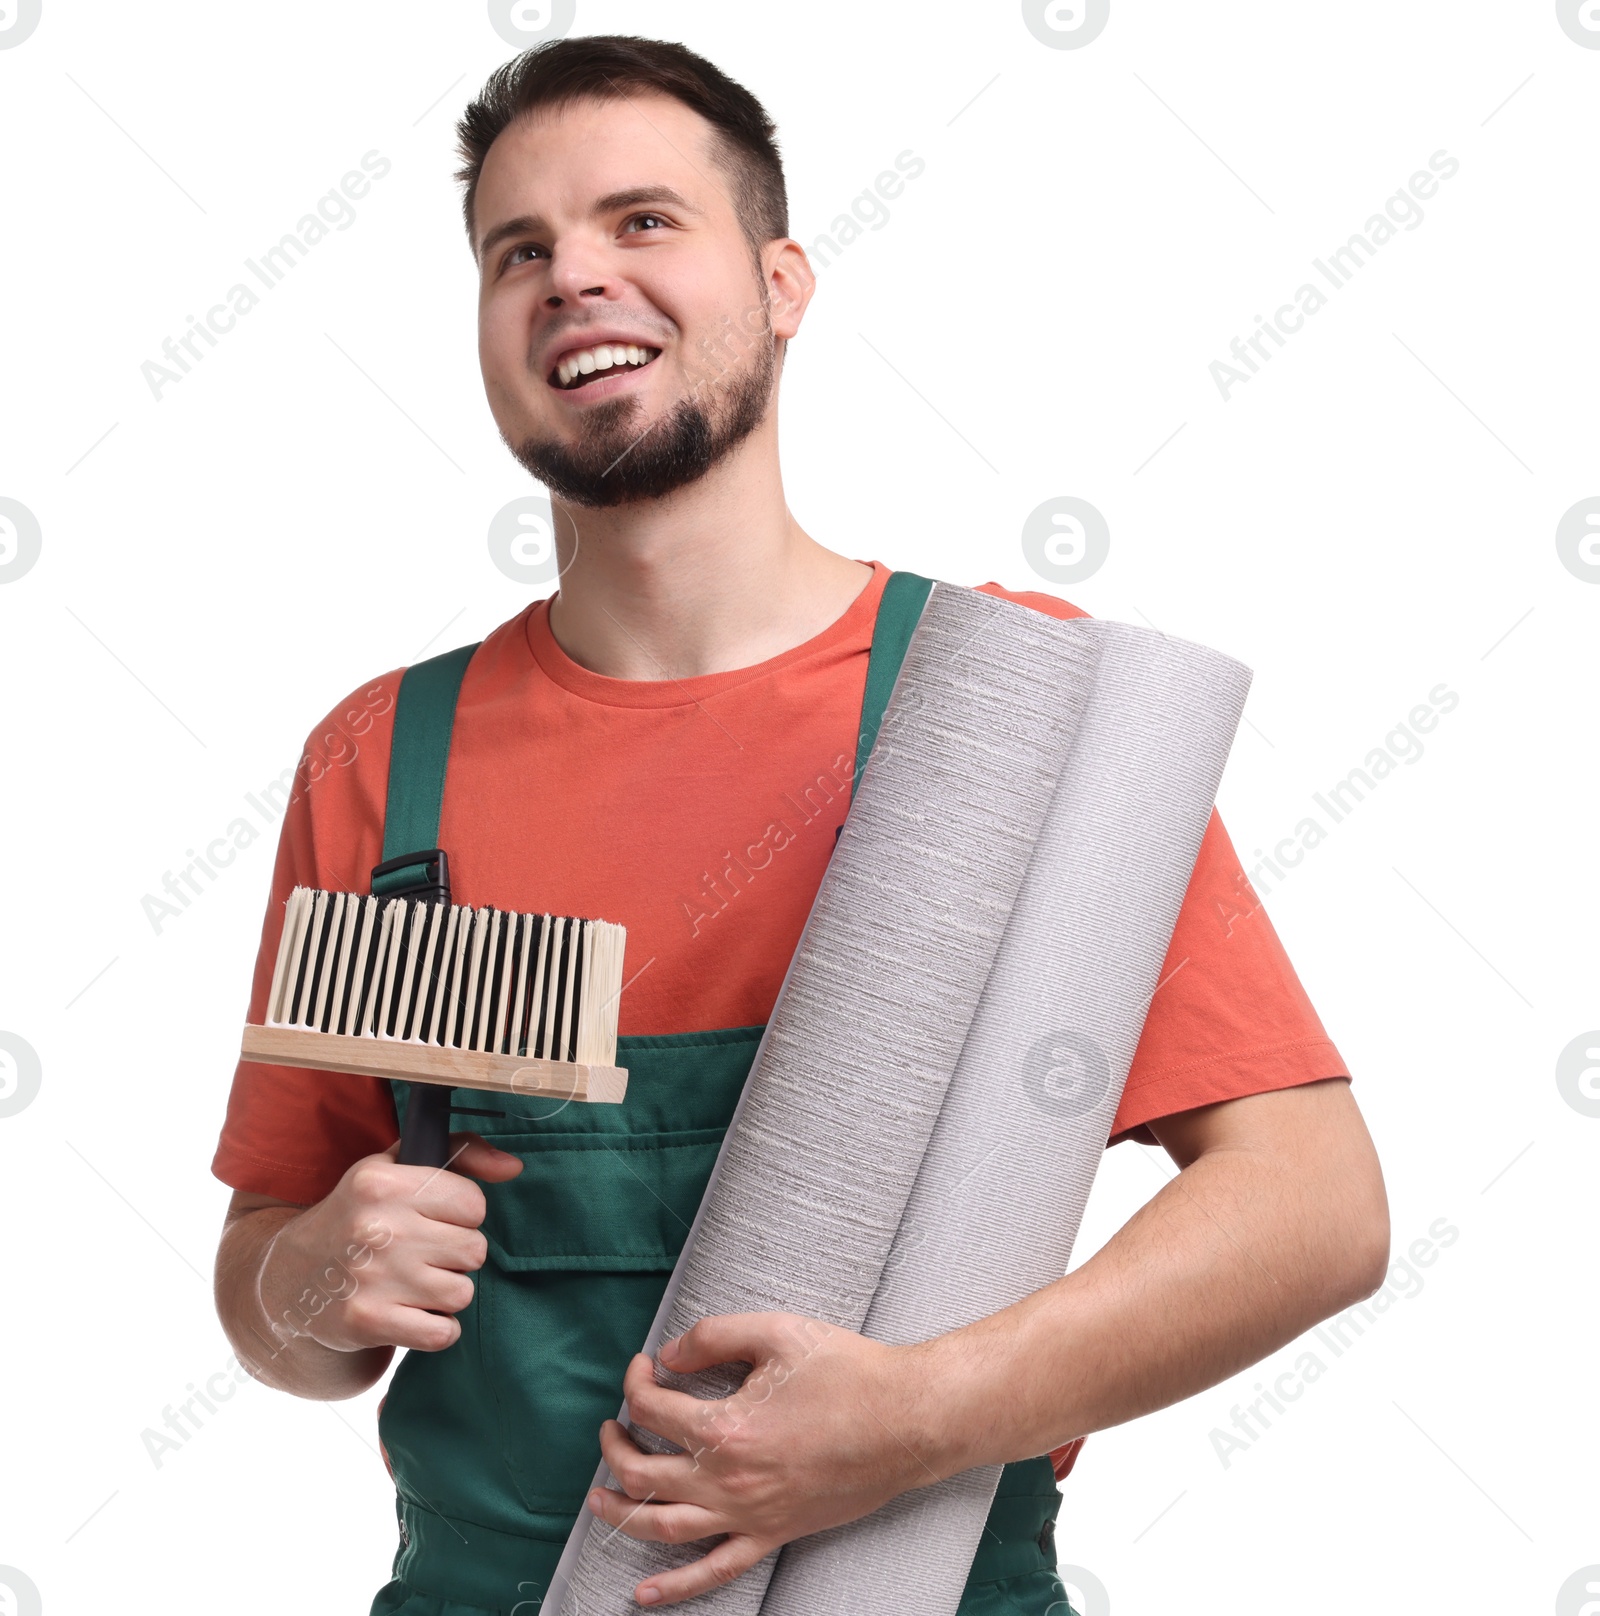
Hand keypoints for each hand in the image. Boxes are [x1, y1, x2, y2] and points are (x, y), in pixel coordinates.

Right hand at [257, 1133, 521, 1355]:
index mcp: (383, 1182)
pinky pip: (441, 1333)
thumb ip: (461, 1153)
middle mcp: (376, 1226)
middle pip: (473, 1250)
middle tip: (424, 1256)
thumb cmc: (358, 1216)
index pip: (473, 1203)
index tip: (435, 1221)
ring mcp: (371, 1276)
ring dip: (446, 1295)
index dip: (461, 1216)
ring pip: (461, 1293)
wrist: (288, 1279)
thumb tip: (513, 1167)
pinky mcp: (367, 1321)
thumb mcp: (396, 1168)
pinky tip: (412, 1314)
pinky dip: (436, 1330)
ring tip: (415, 1284)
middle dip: (456, 1257)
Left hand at [587, 1312, 947, 1606]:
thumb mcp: (778, 1331)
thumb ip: (715, 1335)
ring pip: (664, 1528)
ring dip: (622, 1515)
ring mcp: (749, 1514)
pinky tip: (643, 1594)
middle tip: (613, 1426)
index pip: (651, 1409)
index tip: (645, 1366)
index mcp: (725, 1427)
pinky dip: (674, 1587)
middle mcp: (728, 1480)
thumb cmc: (847, 1371)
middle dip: (615, 1446)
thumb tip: (669, 1354)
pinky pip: (715, 1571)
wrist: (905, 1420)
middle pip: (641, 1474)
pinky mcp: (773, 1534)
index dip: (636, 1382)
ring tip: (599, 1501)